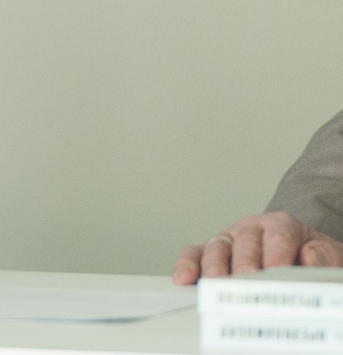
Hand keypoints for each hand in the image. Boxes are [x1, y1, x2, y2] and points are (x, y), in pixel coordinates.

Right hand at [173, 211, 342, 282]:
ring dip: (215, 267)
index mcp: (281, 224)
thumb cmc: (308, 260)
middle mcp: (250, 229)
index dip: (277, 253)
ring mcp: (227, 240)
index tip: (278, 271)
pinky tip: (184, 279)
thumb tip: (310, 258)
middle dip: (245, 263)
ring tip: (216, 285)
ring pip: (217, 247)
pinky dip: (186, 265)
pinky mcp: (208, 255)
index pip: (279, 234)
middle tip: (246, 281)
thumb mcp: (328, 254)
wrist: (296, 259)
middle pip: (245, 241)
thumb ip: (324, 255)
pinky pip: (193, 254)